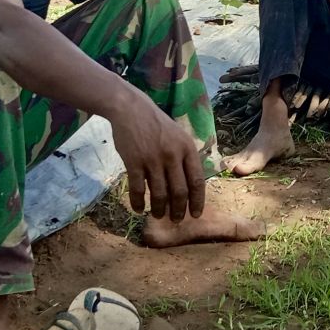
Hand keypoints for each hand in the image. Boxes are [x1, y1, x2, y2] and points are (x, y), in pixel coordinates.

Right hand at [110, 96, 204, 221]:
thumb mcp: (179, 136)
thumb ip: (185, 157)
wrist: (131, 109)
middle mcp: (173, 155)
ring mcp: (153, 159)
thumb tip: (192, 184)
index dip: (197, 201)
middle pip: (180, 191)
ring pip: (160, 194)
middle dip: (179, 210)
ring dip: (159, 209)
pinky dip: (138, 202)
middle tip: (177, 220)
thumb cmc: (157, 125)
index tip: (196, 214)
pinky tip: (138, 209)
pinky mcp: (134, 162)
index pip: (197, 181)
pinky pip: (138, 189)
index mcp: (187, 148)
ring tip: (158, 215)